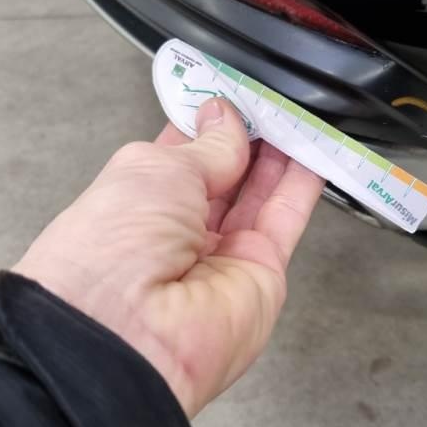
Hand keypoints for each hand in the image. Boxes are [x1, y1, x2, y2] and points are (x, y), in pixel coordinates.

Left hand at [13, 99, 324, 416]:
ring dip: (282, 152)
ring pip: (261, 193)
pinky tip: (315, 149)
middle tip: (274, 98)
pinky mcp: (261, 272)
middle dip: (250, 133)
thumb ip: (206, 145)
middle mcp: (181, 228)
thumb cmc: (111, 246)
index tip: (234, 90)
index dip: (210, 119)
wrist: (126, 336)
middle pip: (228, 172)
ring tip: (300, 114)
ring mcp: (222, 252)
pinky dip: (303, 183)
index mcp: (141, 198)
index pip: (185, 150)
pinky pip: (287, 218)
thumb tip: (225, 115)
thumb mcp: (156, 170)